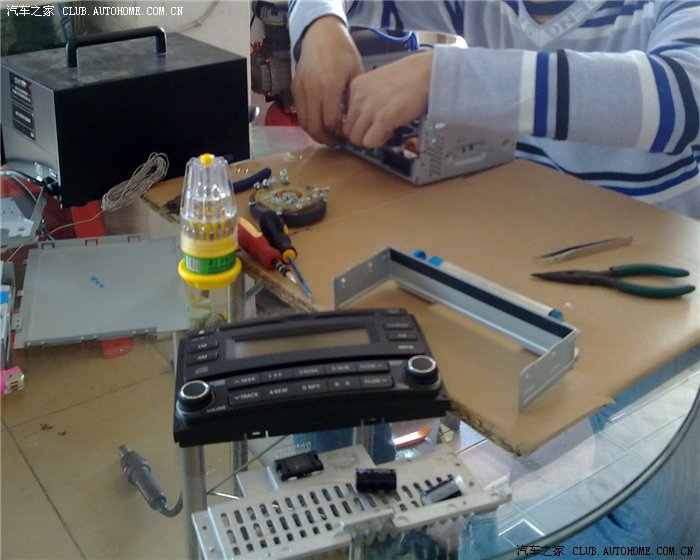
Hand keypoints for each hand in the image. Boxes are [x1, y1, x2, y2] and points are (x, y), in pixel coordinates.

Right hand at [292, 16, 363, 145]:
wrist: (321, 35)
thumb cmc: (343, 52)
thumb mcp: (356, 73)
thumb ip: (354, 99)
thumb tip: (356, 123)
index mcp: (330, 85)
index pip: (332, 121)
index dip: (340, 133)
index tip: (349, 136)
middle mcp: (312, 90)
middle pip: (316, 126)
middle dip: (327, 139)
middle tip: (338, 143)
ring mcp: (301, 90)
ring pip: (305, 123)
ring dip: (316, 134)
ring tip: (328, 137)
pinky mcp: (295, 89)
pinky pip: (300, 113)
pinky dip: (308, 123)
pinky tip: (320, 124)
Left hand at [343, 50, 432, 147]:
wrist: (427, 72)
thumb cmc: (409, 77)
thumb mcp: (379, 81)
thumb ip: (367, 98)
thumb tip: (363, 120)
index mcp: (356, 85)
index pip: (345, 116)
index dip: (359, 123)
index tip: (371, 122)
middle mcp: (359, 96)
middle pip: (348, 130)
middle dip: (363, 134)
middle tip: (379, 129)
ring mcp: (370, 107)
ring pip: (356, 138)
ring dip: (371, 139)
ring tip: (386, 129)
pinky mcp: (383, 118)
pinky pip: (369, 142)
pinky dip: (379, 142)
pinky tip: (391, 131)